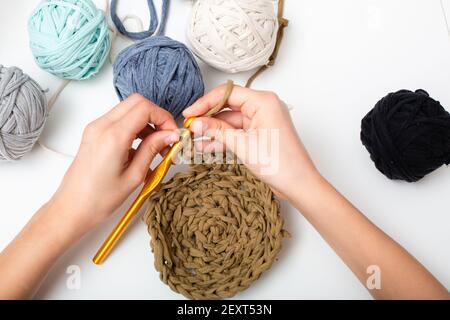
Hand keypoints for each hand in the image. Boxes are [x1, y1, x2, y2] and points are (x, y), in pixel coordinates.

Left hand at [51, 94, 178, 233]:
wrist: (72, 208)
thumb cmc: (98, 199)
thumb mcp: (134, 176)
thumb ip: (152, 150)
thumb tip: (169, 135)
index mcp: (112, 137)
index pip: (145, 108)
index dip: (164, 118)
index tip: (173, 134)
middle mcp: (101, 126)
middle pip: (137, 102)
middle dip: (156, 116)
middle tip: (167, 137)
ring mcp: (96, 128)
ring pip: (128, 109)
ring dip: (146, 122)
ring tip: (156, 146)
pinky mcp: (94, 133)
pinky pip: (119, 119)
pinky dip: (135, 127)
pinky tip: (142, 147)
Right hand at [183, 84, 318, 199]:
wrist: (298, 184)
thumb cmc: (281, 164)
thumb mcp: (242, 145)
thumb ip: (217, 131)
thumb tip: (197, 122)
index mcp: (264, 101)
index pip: (227, 94)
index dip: (205, 102)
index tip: (190, 113)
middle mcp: (264, 107)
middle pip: (227, 107)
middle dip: (207, 119)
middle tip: (189, 128)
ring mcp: (262, 121)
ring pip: (230, 122)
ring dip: (212, 131)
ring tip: (193, 140)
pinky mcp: (260, 134)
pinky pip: (237, 132)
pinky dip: (223, 139)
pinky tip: (205, 147)